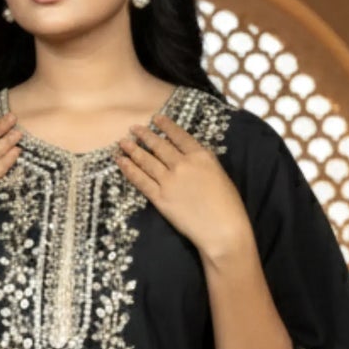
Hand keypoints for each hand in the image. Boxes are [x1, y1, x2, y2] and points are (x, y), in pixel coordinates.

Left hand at [114, 113, 253, 260]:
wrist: (222, 230)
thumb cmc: (228, 206)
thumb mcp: (219, 174)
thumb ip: (202, 164)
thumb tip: (188, 158)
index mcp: (201, 156)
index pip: (179, 136)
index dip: (166, 126)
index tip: (156, 118)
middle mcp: (183, 164)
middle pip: (159, 146)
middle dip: (145, 135)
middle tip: (133, 128)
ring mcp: (169, 181)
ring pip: (147, 161)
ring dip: (133, 150)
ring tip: (122, 143)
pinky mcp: (160, 198)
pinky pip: (141, 180)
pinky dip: (129, 170)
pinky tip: (121, 162)